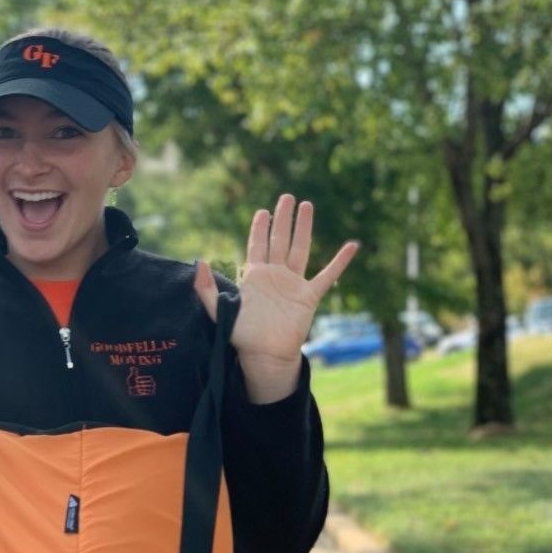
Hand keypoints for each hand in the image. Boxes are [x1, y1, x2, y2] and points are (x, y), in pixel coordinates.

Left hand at [194, 194, 357, 402]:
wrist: (265, 355)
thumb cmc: (242, 336)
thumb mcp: (218, 310)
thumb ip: (206, 288)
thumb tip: (199, 263)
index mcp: (255, 276)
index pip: (257, 245)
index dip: (259, 228)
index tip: (262, 211)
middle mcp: (275, 276)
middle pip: (280, 240)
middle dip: (283, 219)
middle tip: (287, 197)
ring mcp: (293, 284)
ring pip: (300, 249)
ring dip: (303, 227)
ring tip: (307, 205)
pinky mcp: (309, 296)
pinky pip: (327, 275)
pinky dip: (340, 261)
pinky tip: (351, 246)